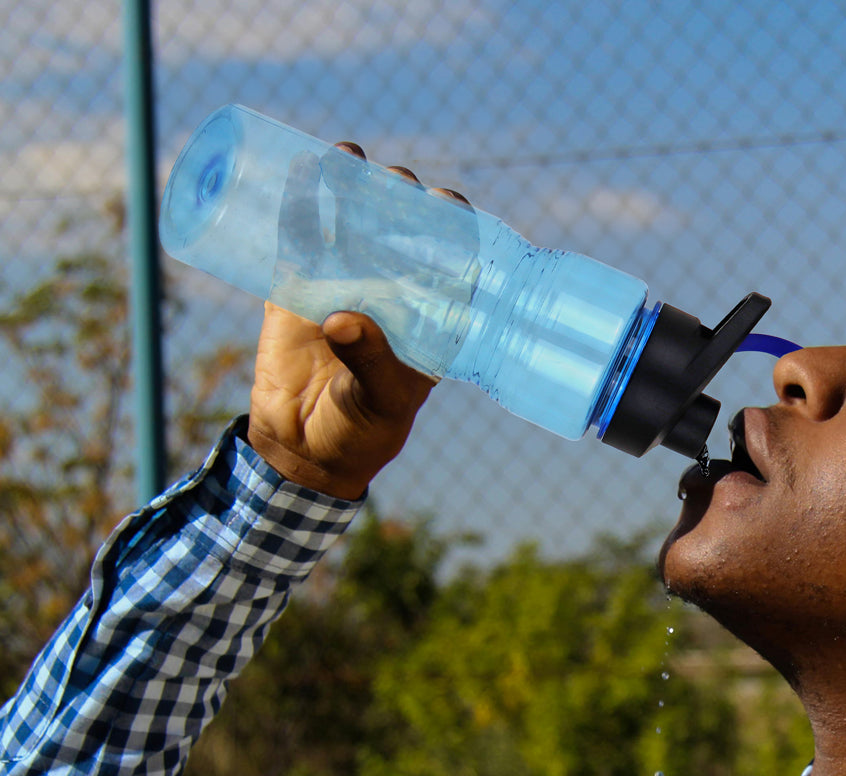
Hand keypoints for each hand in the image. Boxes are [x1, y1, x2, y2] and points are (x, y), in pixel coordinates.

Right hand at [247, 145, 470, 500]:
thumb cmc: (362, 429)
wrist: (304, 449)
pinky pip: (298, 238)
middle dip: (401, 197)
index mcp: (425, 316)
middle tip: (397, 182)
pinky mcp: (295, 288)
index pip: (447, 259)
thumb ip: (368, 362)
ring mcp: (341, 284)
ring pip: (350, 222)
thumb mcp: (378, 400)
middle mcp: (388, 291)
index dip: (452, 226)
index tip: (447, 204)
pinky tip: (302, 167)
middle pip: (400, 229)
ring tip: (349, 156)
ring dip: (352, 185)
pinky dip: (299, 202)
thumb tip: (342, 317)